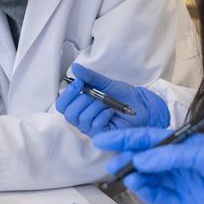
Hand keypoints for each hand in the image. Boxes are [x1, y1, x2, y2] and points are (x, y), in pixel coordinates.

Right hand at [55, 63, 169, 136]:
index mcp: (80, 105)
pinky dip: (104, 115)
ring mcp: (91, 128)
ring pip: (82, 119)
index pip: (62, 105)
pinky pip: (94, 125)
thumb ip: (90, 77)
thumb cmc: (124, 96)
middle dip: (83, 100)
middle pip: (68, 113)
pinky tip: (112, 112)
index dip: (68, 94)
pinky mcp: (101, 135)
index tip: (79, 83)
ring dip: (96, 107)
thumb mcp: (106, 83)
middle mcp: (82, 118)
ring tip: (108, 103)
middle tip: (97, 95)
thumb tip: (75, 68)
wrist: (141, 106)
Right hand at [93, 129, 203, 203]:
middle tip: (112, 163)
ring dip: (134, 176)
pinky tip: (138, 187)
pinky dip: (146, 192)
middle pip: (144, 159)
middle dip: (126, 159)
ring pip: (148, 178)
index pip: (150, 138)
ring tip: (124, 175)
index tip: (104, 139)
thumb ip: (173, 157)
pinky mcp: (184, 203)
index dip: (127, 138)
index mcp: (186, 144)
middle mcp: (180, 163)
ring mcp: (181, 183)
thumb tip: (142, 158)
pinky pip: (159, 196)